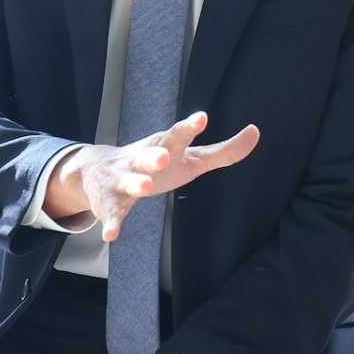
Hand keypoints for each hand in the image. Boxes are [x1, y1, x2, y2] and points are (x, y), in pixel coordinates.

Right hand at [45, 111, 258, 240]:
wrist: (97, 170)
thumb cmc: (157, 163)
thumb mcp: (191, 157)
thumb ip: (223, 151)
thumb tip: (256, 132)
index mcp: (164, 146)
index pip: (178, 135)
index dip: (189, 127)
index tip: (201, 118)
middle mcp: (142, 159)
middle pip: (149, 155)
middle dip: (155, 155)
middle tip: (164, 155)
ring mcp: (124, 180)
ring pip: (129, 181)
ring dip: (136, 183)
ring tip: (145, 187)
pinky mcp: (111, 202)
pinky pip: (112, 213)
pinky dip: (111, 223)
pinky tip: (111, 235)